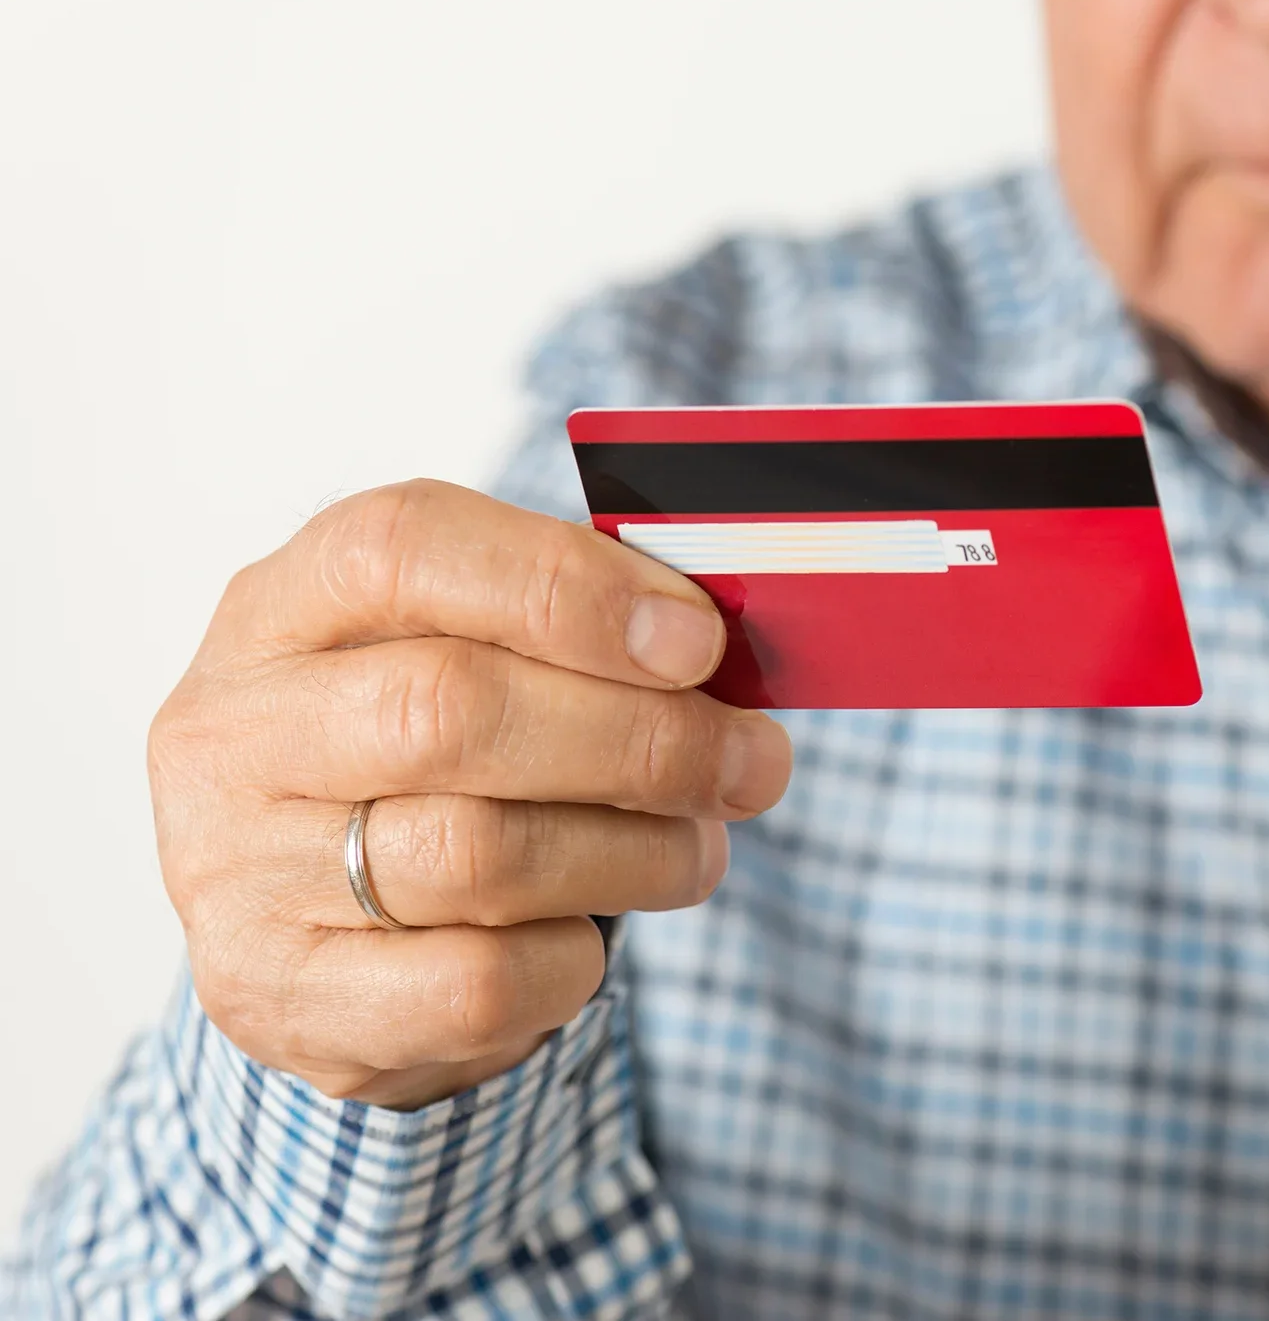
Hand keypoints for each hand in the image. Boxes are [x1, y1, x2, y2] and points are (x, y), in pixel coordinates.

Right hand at [148, 480, 791, 1109]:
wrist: (296, 927)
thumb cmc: (418, 759)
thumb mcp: (464, 655)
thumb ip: (568, 627)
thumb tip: (713, 642)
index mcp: (283, 604)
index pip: (405, 549)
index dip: (568, 588)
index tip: (699, 641)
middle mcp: (233, 731)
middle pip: (451, 707)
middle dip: (641, 738)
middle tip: (752, 762)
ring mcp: (237, 874)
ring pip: (477, 855)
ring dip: (635, 853)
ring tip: (698, 850)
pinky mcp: (282, 1001)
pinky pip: (472, 984)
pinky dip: (568, 962)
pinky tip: (589, 938)